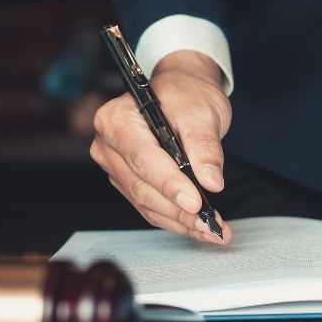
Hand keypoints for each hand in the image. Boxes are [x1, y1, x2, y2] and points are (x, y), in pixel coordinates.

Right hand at [90, 50, 232, 243]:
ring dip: (180, 221)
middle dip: (179, 210)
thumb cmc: (186, 94)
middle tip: (211, 224)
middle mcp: (109, 144)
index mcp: (117, 119)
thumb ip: (204, 147)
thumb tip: (210, 181)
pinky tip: (199, 227)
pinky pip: (150, 207)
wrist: (183, 91)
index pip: (142, 159)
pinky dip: (176, 219)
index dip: (169, 184)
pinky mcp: (128, 181)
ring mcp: (116, 165)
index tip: (196, 202)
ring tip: (212, 230)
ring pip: (146, 203)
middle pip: (142, 187)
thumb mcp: (201, 112)